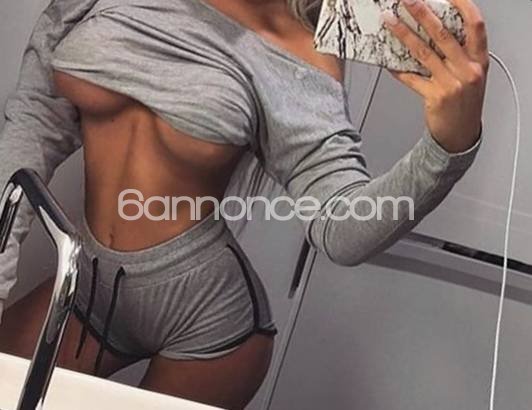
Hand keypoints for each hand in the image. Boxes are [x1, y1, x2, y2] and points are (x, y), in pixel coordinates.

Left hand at [382, 0, 488, 152]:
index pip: (475, 25)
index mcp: (479, 61)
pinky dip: (398, 69)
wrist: (460, 134)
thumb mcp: (471, 76)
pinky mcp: (435, 97)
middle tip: (407, 1)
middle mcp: (467, 70)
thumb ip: (459, 55)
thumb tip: (431, 31)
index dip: (463, 6)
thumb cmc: (464, 104)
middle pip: (443, 34)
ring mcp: (452, 84)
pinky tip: (387, 61)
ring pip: (423, 52)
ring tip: (390, 22)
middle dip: (422, 13)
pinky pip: (411, 78)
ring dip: (403, 34)